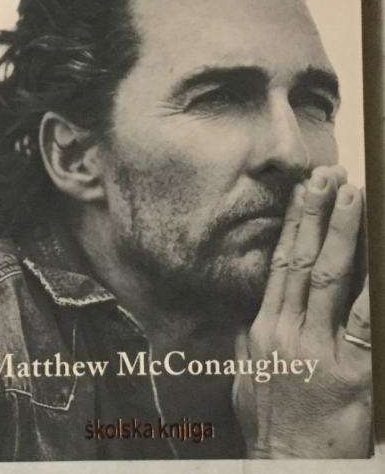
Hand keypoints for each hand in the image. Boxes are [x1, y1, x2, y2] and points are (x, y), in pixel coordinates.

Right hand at [232, 166, 372, 457]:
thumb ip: (253, 335)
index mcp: (264, 329)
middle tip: (327, 176)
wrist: (288, 468)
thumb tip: (258, 303)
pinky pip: (363, 318)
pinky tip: (379, 256)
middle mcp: (286, 333)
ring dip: (342, 233)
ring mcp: (317, 351)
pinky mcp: (352, 374)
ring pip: (330, 279)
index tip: (302, 191)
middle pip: (302, 261)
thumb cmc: (271, 424)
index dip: (292, 224)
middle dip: (315, 215)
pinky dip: (371, 282)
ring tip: (352, 196)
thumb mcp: (248, 374)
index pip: (279, 264)